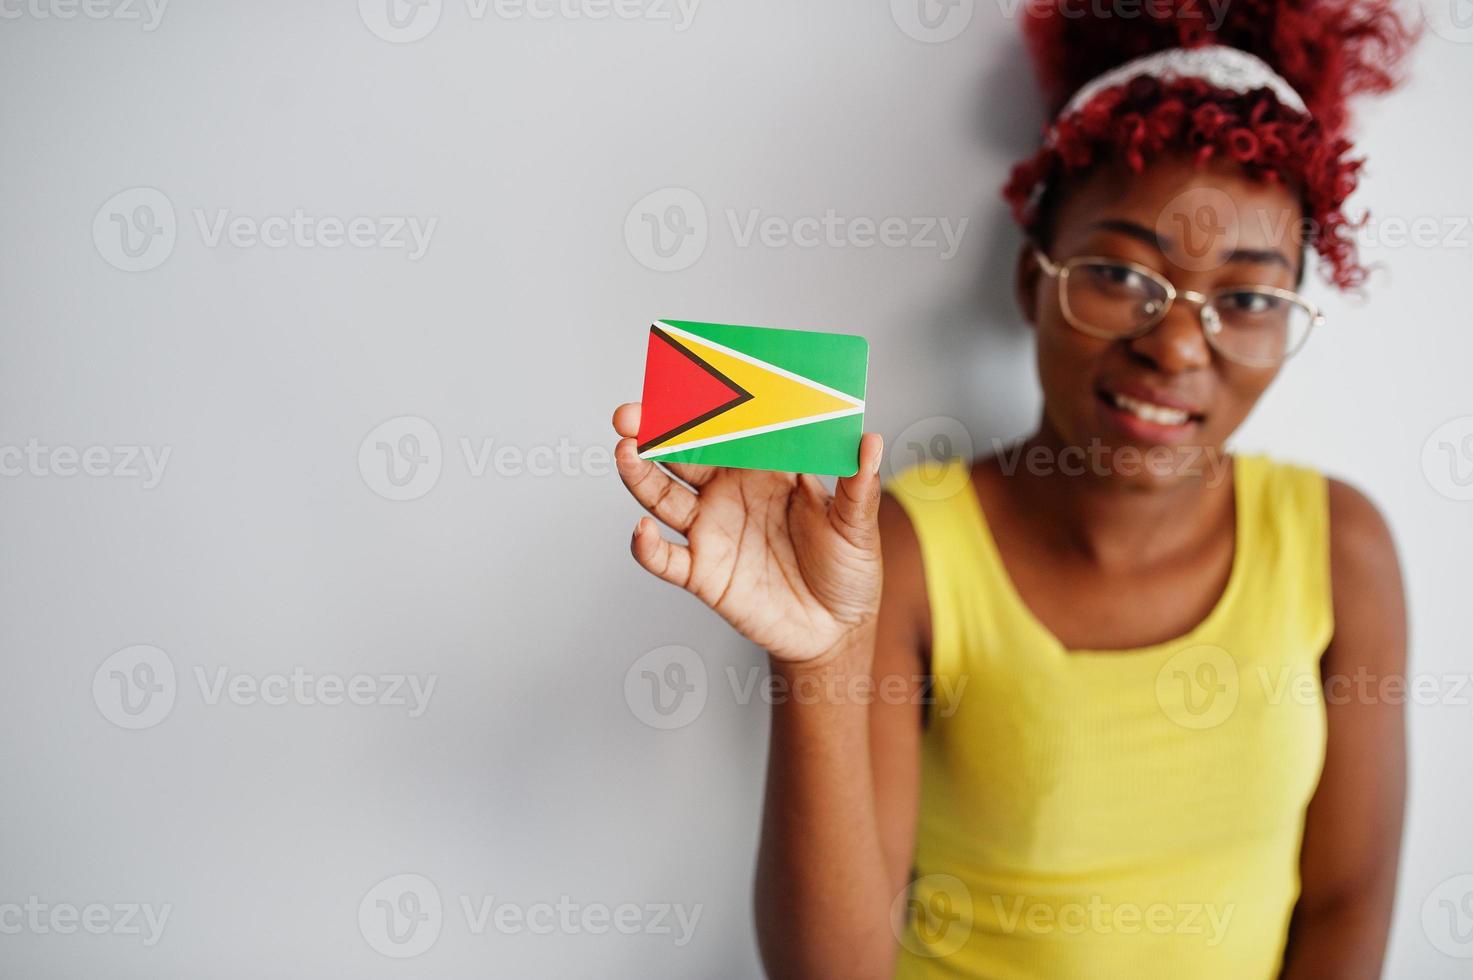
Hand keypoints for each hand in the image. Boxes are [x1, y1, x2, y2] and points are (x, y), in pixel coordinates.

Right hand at [613, 402, 884, 663]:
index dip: (703, 405)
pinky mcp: (702, 573)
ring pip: (662, 497)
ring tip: (625, 451)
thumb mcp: (858, 525)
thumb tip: (870, 441)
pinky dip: (646, 547)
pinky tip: (640, 532)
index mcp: (764, 468)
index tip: (683, 380)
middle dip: (654, 430)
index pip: (727, 427)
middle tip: (631, 412)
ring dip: (639, 475)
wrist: (838, 631)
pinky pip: (665, 559)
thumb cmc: (847, 568)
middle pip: (681, 454)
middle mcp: (728, 492)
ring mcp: (711, 530)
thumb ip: (857, 486)